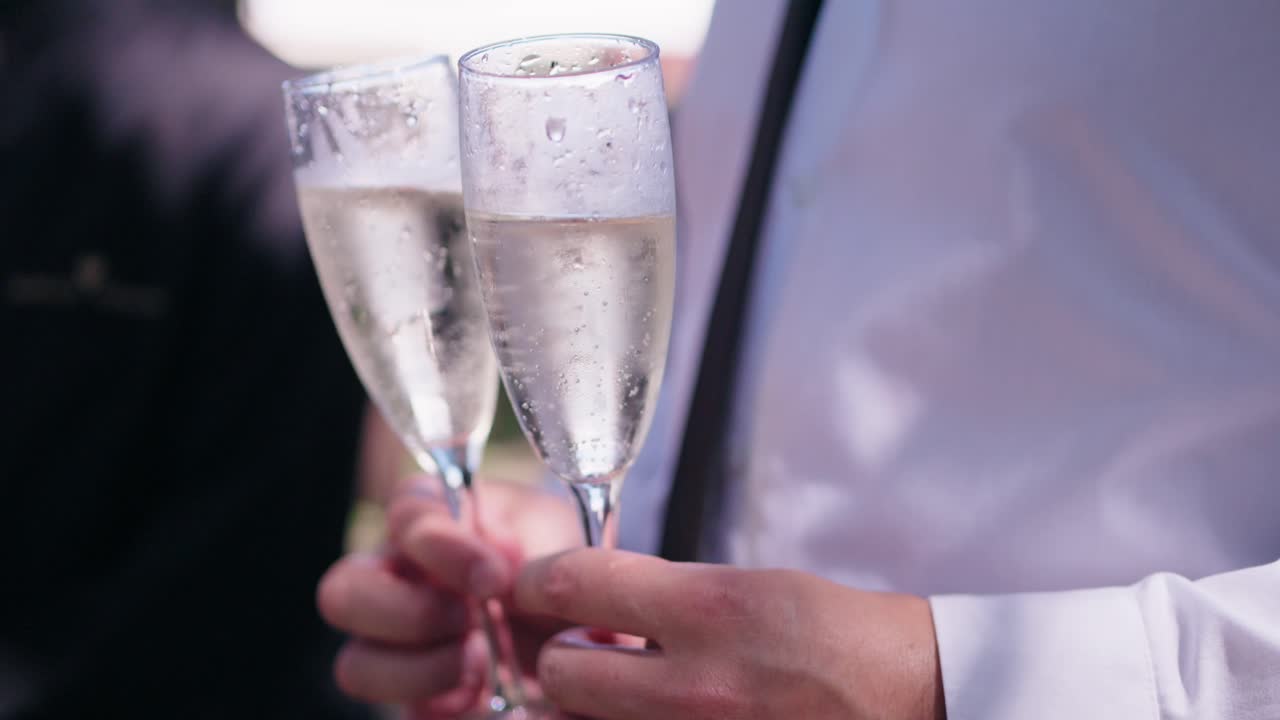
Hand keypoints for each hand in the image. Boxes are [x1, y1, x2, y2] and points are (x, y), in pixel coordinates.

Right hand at [317, 477, 579, 717]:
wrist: (573, 607)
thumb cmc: (550, 550)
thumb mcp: (553, 530)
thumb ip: (531, 538)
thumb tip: (500, 554)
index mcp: (427, 518)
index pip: (403, 519)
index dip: (440, 548)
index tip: (493, 575)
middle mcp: (393, 576)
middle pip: (341, 593)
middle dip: (408, 613)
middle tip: (470, 618)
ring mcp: (394, 640)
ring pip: (355, 664)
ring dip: (420, 669)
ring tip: (480, 659)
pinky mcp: (415, 691)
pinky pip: (404, 709)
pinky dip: (444, 703)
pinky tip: (483, 690)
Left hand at [515, 549, 944, 719]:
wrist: (913, 700)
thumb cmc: (837, 637)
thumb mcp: (750, 588)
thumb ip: (665, 598)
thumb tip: (589, 608)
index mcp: (709, 609)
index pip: (573, 582)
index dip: (536, 580)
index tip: (533, 586)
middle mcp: (694, 683)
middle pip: (557, 670)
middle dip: (560, 656)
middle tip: (584, 651)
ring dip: (585, 708)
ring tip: (621, 692)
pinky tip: (652, 715)